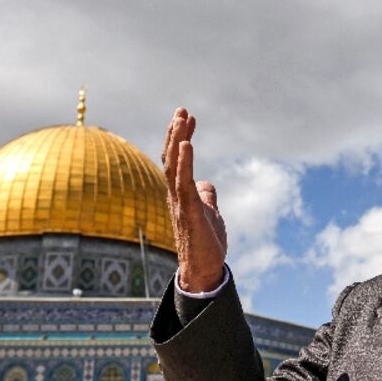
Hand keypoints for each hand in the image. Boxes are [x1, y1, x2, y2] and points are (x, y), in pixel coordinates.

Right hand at [162, 108, 227, 291]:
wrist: (204, 271)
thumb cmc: (205, 244)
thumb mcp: (210, 213)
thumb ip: (207, 196)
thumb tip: (207, 182)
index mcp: (181, 194)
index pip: (177, 160)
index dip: (182, 137)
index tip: (189, 117)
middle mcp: (176, 195)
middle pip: (171, 158)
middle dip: (176, 132)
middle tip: (182, 109)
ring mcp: (181, 203)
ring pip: (174, 166)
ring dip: (177, 140)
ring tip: (182, 118)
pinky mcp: (190, 212)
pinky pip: (184, 183)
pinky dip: (185, 162)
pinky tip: (187, 144)